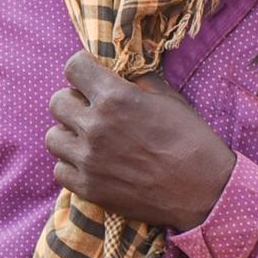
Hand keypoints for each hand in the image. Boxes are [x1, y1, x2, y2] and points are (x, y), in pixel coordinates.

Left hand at [45, 52, 234, 231]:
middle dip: (73, 101)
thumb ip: (139, 83)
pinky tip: (92, 164)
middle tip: (91, 111)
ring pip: (53, 137)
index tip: (90, 77)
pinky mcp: (88, 188)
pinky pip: (60, 169)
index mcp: (115, 97)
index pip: (73, 67)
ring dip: (69, 135)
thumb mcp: (170, 99)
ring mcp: (88, 160)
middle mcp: (95, 126)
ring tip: (89, 140)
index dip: (82, 69)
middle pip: (57, 101)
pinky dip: (72, 165)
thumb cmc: (192, 140)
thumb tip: (123, 77)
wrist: (205, 190)